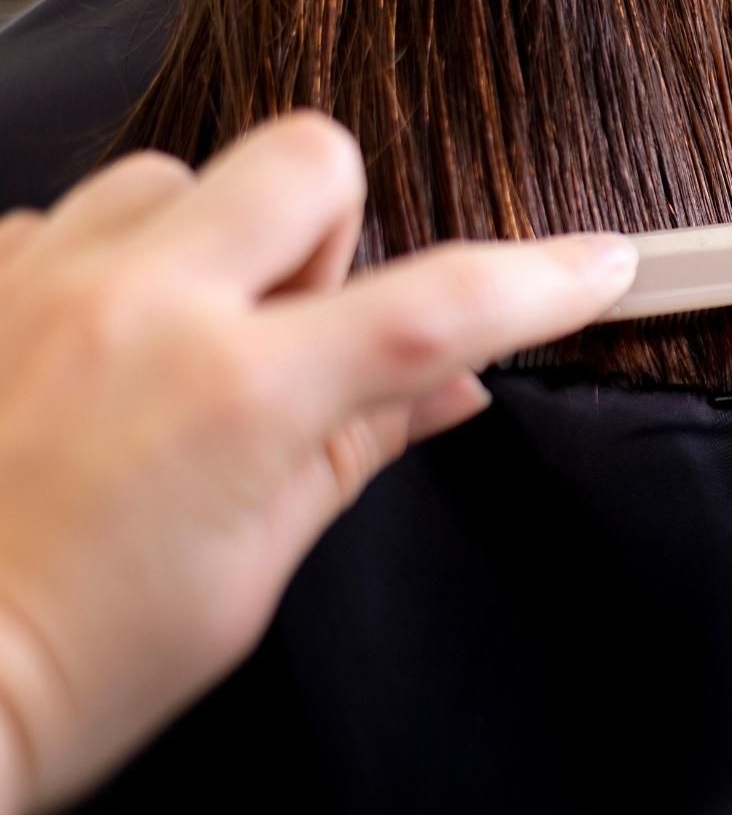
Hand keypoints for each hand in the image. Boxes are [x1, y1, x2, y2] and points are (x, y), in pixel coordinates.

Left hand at [0, 114, 636, 814]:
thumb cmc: (70, 659)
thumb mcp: (253, 566)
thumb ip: (358, 445)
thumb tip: (449, 386)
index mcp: (236, 398)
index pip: (435, 309)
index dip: (540, 282)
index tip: (594, 266)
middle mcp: (137, 311)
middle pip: (307, 156)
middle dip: (334, 222)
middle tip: (302, 319)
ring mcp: (42, 283)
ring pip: (178, 174)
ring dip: (209, 241)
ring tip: (178, 343)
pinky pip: (73, 214)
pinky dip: (109, 268)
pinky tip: (97, 353)